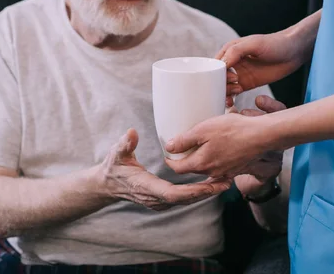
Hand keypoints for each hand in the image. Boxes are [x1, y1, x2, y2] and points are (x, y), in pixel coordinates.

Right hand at [99, 129, 231, 210]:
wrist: (107, 185)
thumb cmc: (113, 168)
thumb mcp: (116, 153)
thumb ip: (125, 143)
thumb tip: (132, 133)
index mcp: (147, 187)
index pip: (174, 194)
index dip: (194, 191)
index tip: (211, 185)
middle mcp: (155, 199)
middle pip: (186, 199)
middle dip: (207, 191)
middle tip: (227, 180)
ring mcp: (159, 202)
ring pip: (187, 200)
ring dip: (205, 192)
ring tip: (225, 180)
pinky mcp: (163, 200)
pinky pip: (184, 198)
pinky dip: (198, 192)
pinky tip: (211, 183)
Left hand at [165, 96, 285, 178]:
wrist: (261, 135)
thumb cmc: (233, 130)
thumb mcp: (203, 129)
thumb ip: (185, 140)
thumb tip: (169, 147)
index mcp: (201, 163)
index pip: (178, 168)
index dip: (171, 161)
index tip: (169, 154)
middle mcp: (212, 172)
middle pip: (192, 169)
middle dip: (185, 160)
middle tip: (182, 148)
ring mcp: (225, 172)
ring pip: (207, 169)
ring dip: (200, 161)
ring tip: (199, 148)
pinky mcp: (236, 169)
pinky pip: (220, 168)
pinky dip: (215, 161)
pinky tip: (217, 151)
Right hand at [218, 31, 311, 107]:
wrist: (294, 51)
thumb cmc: (275, 43)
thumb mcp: (254, 44)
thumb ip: (236, 51)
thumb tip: (221, 64)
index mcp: (230, 51)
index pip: (215, 65)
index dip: (218, 74)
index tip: (231, 78)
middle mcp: (233, 63)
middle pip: (218, 78)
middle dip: (221, 85)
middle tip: (236, 86)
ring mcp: (240, 74)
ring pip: (225, 86)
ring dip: (225, 93)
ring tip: (236, 94)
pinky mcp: (248, 83)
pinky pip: (234, 92)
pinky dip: (231, 98)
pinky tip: (233, 102)